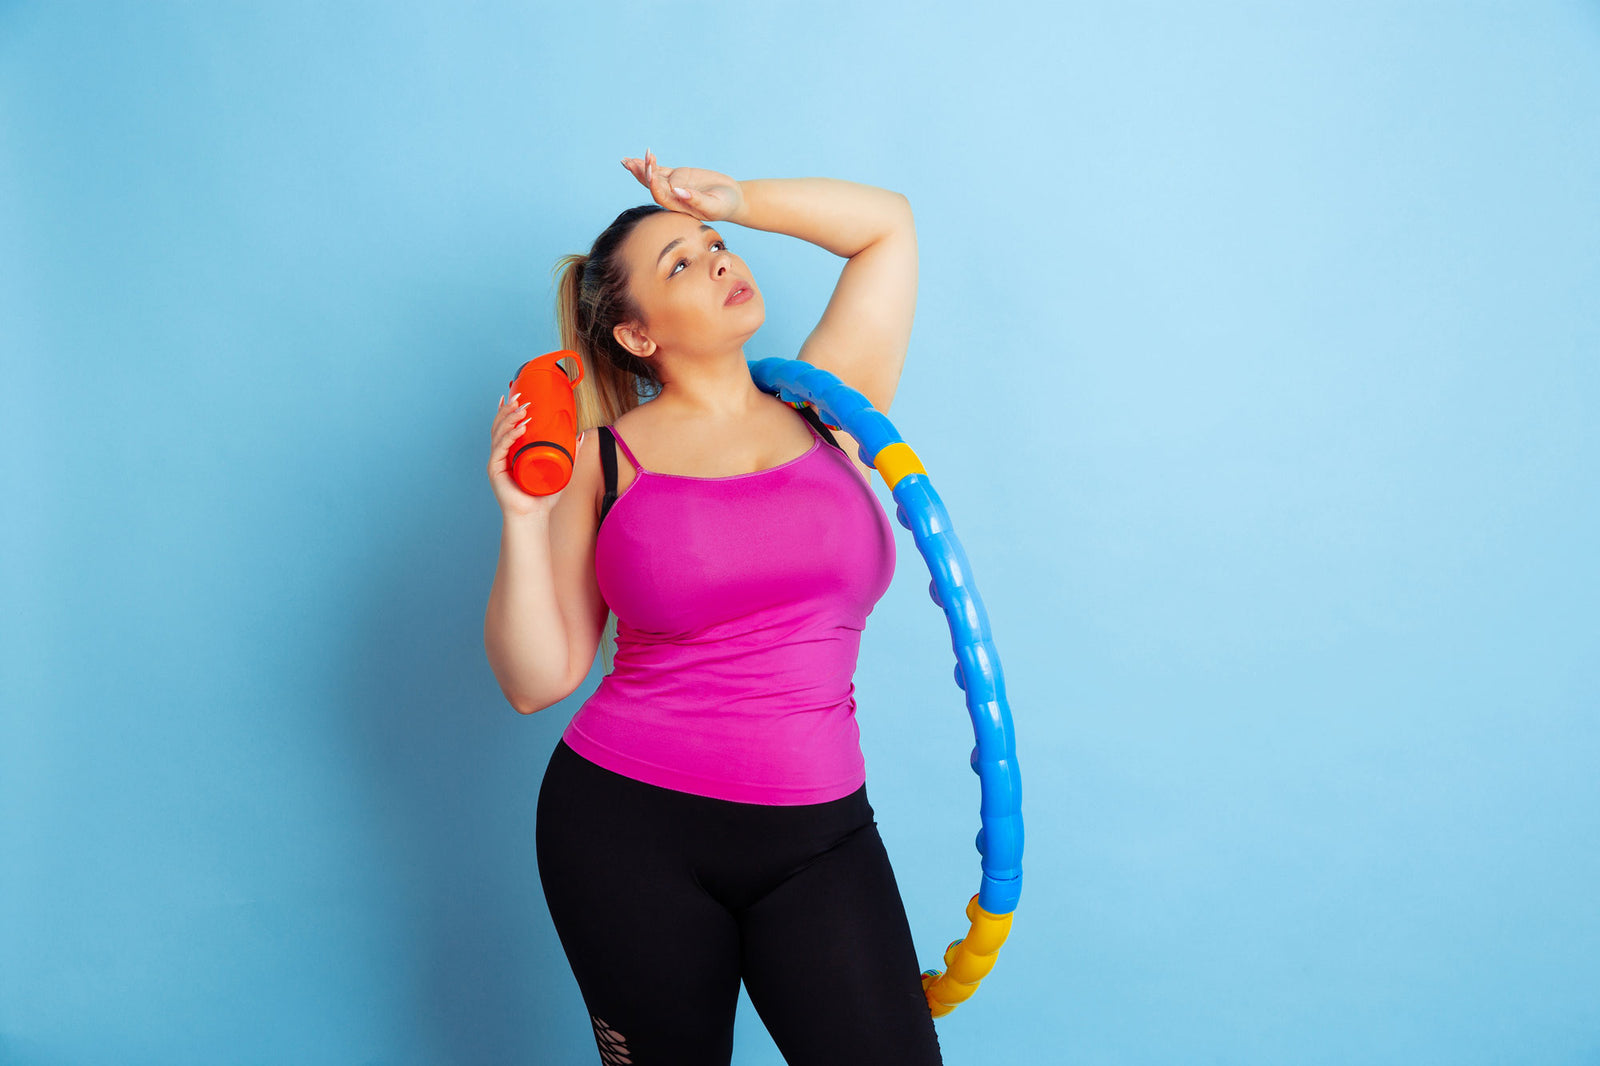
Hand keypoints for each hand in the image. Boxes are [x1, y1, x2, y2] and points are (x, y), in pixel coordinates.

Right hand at [487, 391, 585, 519]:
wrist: (534, 516)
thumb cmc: (543, 496)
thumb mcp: (561, 470)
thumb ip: (571, 454)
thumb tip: (581, 435)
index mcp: (511, 451)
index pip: (506, 425)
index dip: (508, 410)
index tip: (515, 395)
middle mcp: (501, 454)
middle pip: (500, 425)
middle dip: (509, 409)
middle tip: (520, 397)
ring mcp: (496, 461)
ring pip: (498, 433)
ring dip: (509, 418)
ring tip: (522, 409)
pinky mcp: (495, 470)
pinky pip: (500, 449)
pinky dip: (510, 436)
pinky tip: (519, 428)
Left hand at [620, 148, 744, 223]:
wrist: (732, 199)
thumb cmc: (725, 205)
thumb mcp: (714, 205)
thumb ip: (697, 200)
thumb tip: (678, 191)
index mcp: (679, 207)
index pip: (661, 195)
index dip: (654, 185)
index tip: (651, 172)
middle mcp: (672, 197)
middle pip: (652, 185)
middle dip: (643, 173)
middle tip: (634, 161)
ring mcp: (674, 185)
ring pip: (653, 176)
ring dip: (640, 168)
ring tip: (627, 161)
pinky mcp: (678, 176)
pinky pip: (660, 169)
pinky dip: (650, 163)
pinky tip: (638, 158)